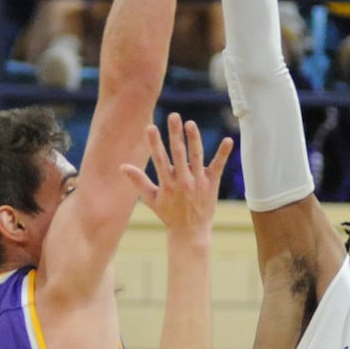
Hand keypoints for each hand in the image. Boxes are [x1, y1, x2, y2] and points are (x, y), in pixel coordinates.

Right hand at [120, 113, 232, 235]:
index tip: (150, 127)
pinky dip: (223, 153)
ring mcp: (198, 182)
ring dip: (194, 139)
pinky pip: (218, 166)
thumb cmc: (168, 214)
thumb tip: (122, 167)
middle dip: (175, 134)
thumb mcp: (151, 199)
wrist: (190, 232)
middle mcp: (183, 182)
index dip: (154, 143)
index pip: (159, 159)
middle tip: (174, 116)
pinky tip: (228, 140)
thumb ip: (138, 181)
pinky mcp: (212, 184)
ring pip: (196, 156)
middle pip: (178, 153)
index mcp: (167, 184)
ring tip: (191, 123)